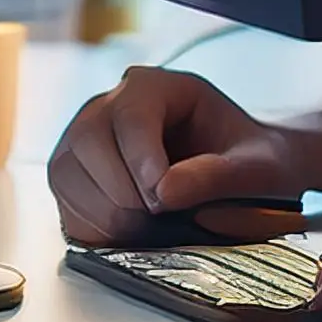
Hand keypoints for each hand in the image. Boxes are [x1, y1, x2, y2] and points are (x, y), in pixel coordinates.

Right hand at [48, 66, 305, 244]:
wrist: (241, 178)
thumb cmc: (250, 162)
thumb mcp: (256, 166)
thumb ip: (219, 174)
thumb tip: (165, 190)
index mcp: (160, 86)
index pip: (132, 114)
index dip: (140, 158)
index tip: (162, 200)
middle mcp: (113, 105)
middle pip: (87, 139)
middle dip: (121, 190)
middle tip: (160, 219)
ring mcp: (86, 141)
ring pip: (67, 173)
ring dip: (106, 214)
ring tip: (152, 229)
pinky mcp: (76, 180)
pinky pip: (65, 205)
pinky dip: (95, 230)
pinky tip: (133, 235)